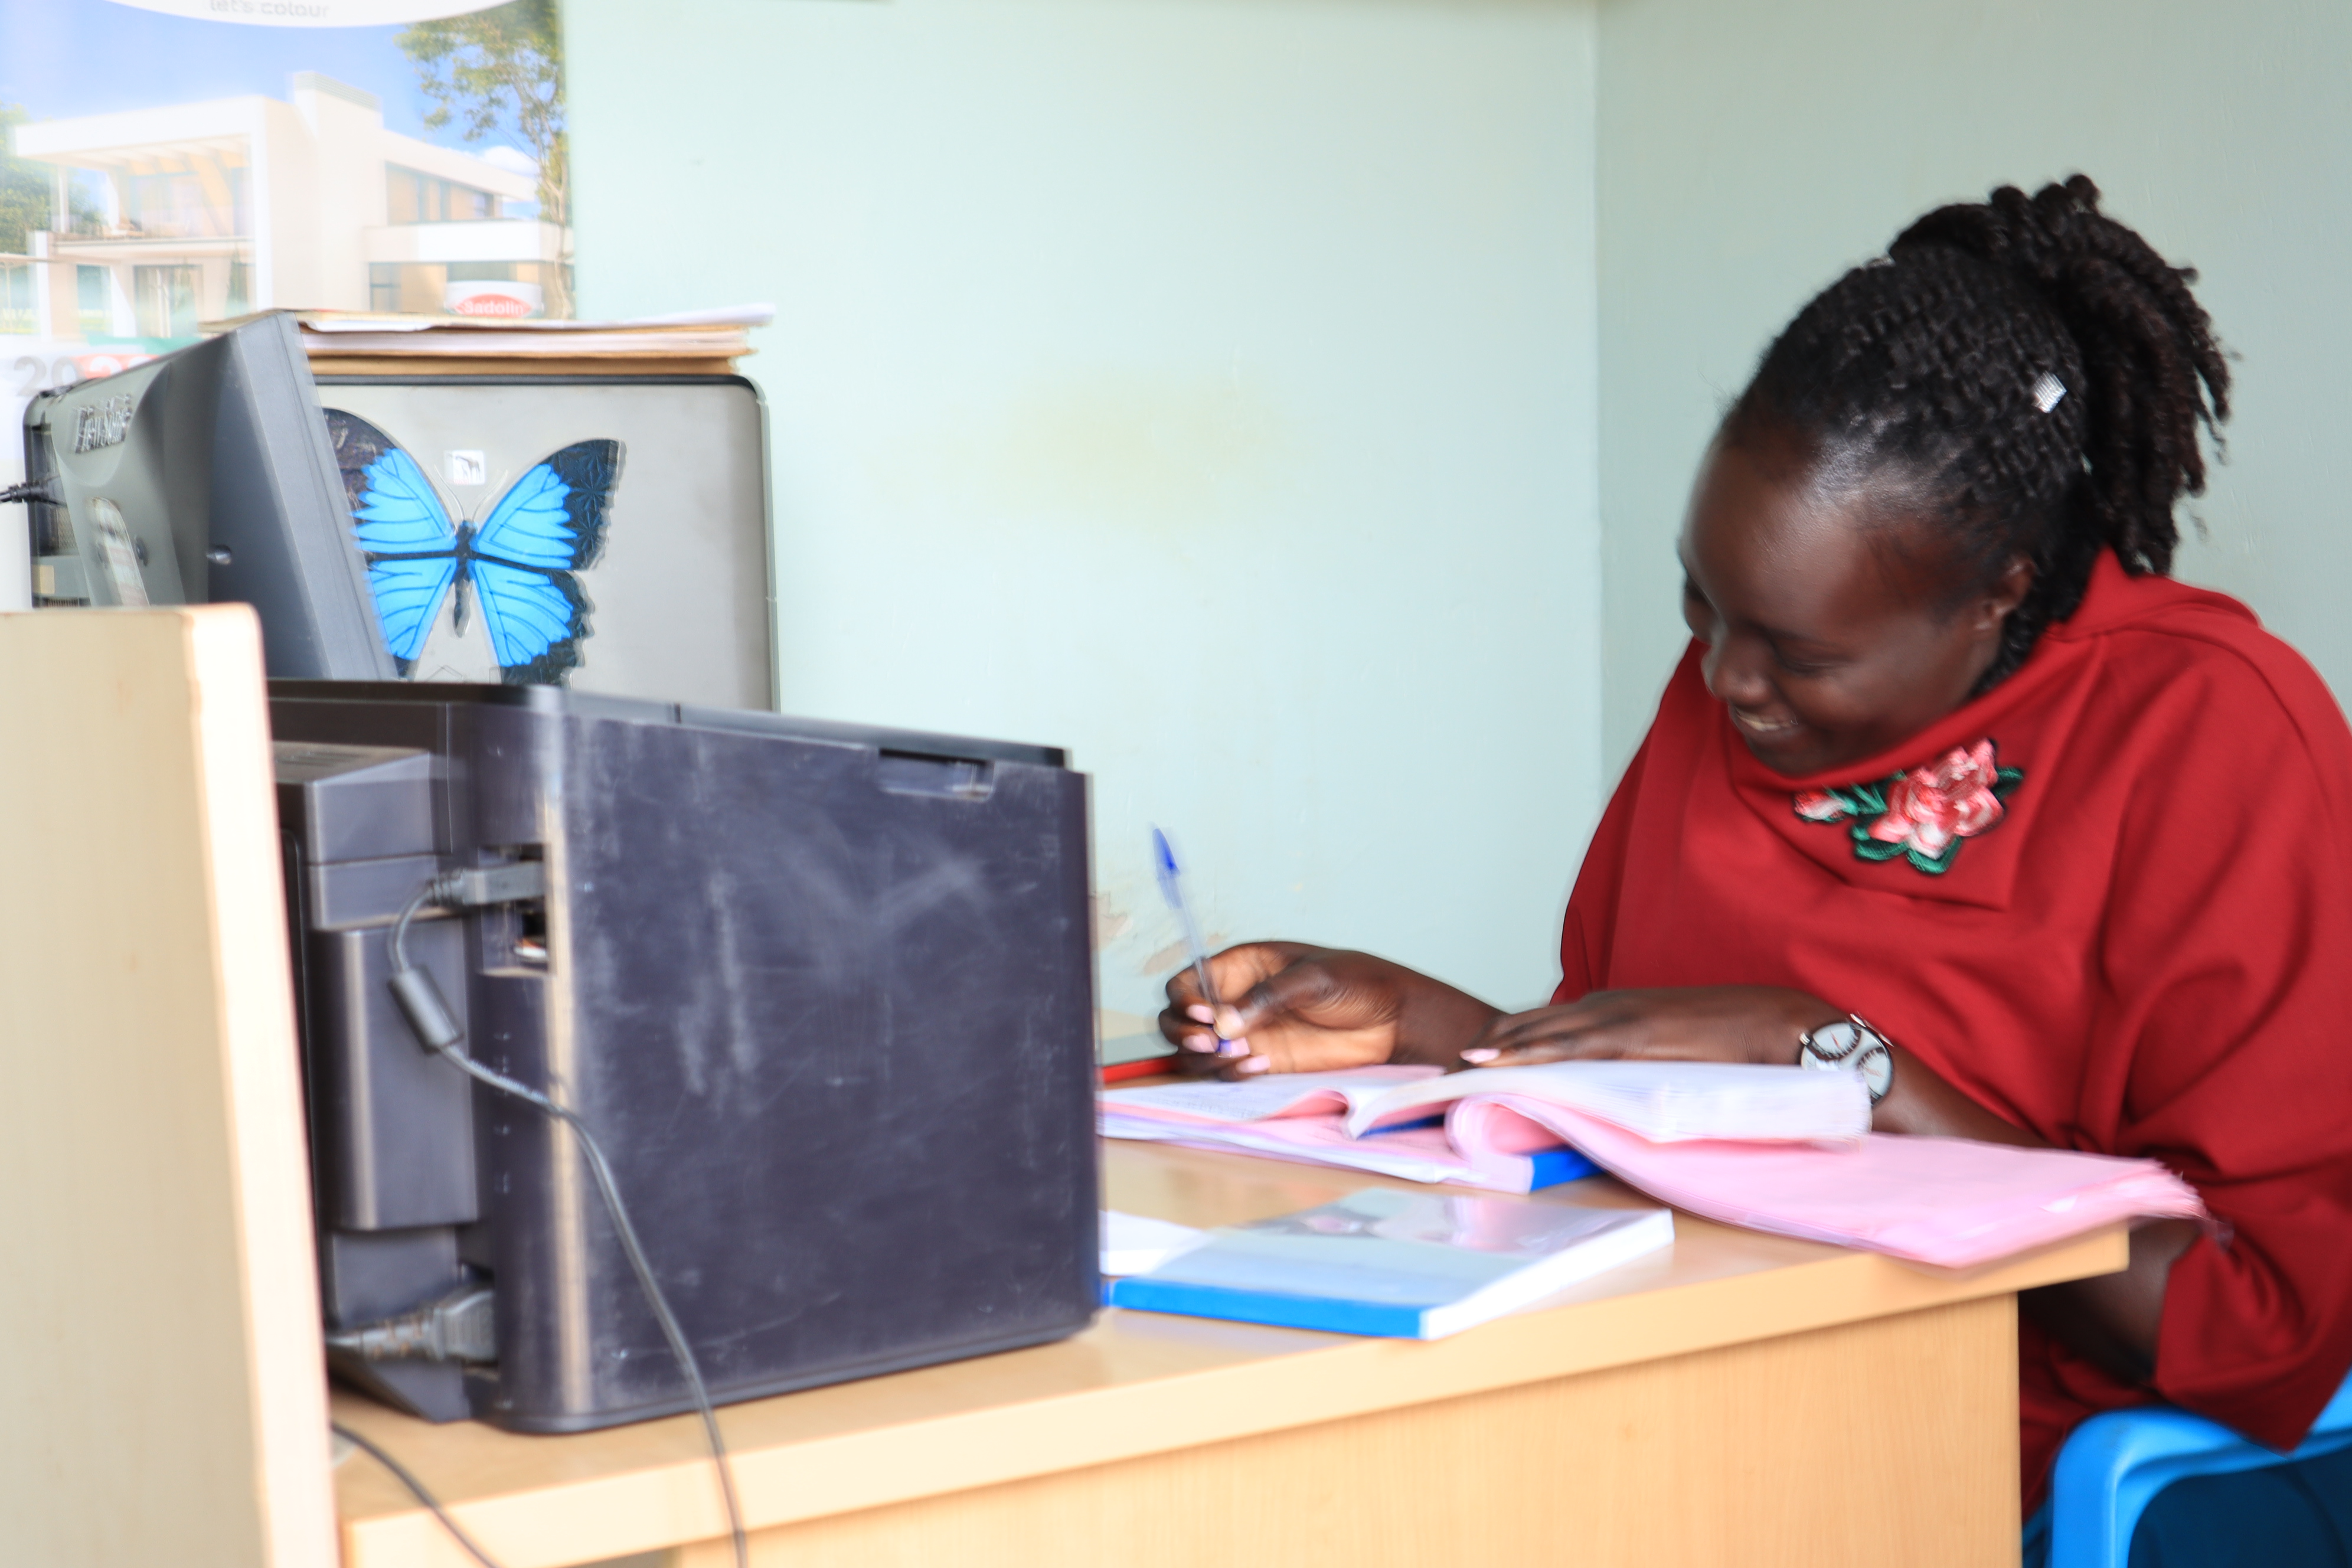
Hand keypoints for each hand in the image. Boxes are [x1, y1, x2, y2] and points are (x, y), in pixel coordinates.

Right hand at [1157, 942, 1498, 1077]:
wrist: (1392, 1019)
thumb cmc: (1357, 982)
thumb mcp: (1312, 978)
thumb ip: (1266, 997)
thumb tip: (1223, 1025)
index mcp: (1240, 966)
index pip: (1187, 982)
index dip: (1185, 999)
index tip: (1205, 1016)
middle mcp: (1234, 999)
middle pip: (1178, 1019)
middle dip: (1183, 1034)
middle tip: (1209, 1044)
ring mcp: (1245, 1033)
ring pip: (1195, 1052)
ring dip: (1207, 1060)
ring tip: (1242, 1056)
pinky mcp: (1261, 1060)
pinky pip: (1225, 1073)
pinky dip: (1231, 1074)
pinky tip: (1259, 1065)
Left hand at [1459, 986, 1842, 1068]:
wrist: (1781, 1024)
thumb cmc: (1731, 1042)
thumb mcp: (1667, 1052)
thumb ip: (1634, 1063)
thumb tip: (1607, 1091)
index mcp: (1612, 1010)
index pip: (1539, 1024)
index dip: (1499, 1042)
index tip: (1463, 1063)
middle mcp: (1605, 1008)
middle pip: (1524, 1026)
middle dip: (1480, 1048)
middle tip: (1437, 1073)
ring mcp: (1617, 1019)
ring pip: (1536, 1034)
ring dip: (1490, 1052)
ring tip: (1447, 1071)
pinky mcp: (1632, 1037)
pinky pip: (1567, 1049)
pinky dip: (1524, 1057)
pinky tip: (1492, 1065)